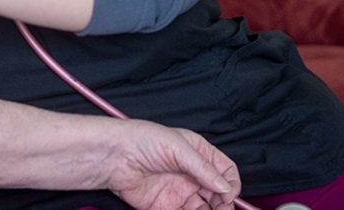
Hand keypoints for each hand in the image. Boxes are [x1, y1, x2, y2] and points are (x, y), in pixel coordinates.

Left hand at [107, 120, 240, 209]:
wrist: (113, 156)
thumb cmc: (142, 140)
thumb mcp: (177, 147)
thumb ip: (202, 168)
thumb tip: (225, 187)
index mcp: (199, 154)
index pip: (226, 171)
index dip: (231, 184)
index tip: (227, 195)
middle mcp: (192, 175)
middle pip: (219, 194)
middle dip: (223, 205)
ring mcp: (181, 192)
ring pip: (205, 209)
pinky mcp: (167, 207)